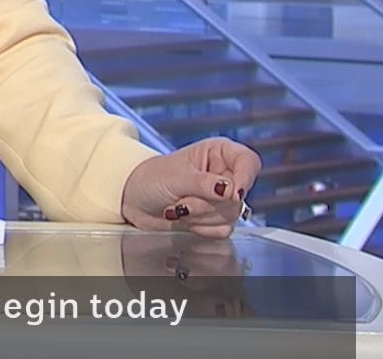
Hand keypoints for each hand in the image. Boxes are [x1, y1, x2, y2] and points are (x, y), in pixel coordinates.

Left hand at [121, 136, 261, 237]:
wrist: (134, 201)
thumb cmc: (151, 178)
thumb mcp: (176, 177)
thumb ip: (204, 184)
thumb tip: (230, 190)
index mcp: (218, 152)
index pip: (248, 162)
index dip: (246, 178)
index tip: (232, 193)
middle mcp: (224, 173)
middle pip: (238, 195)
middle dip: (208, 203)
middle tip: (182, 201)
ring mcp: (221, 197)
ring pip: (231, 215)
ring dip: (201, 216)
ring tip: (178, 208)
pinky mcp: (216, 218)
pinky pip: (224, 229)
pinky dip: (203, 228)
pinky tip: (185, 220)